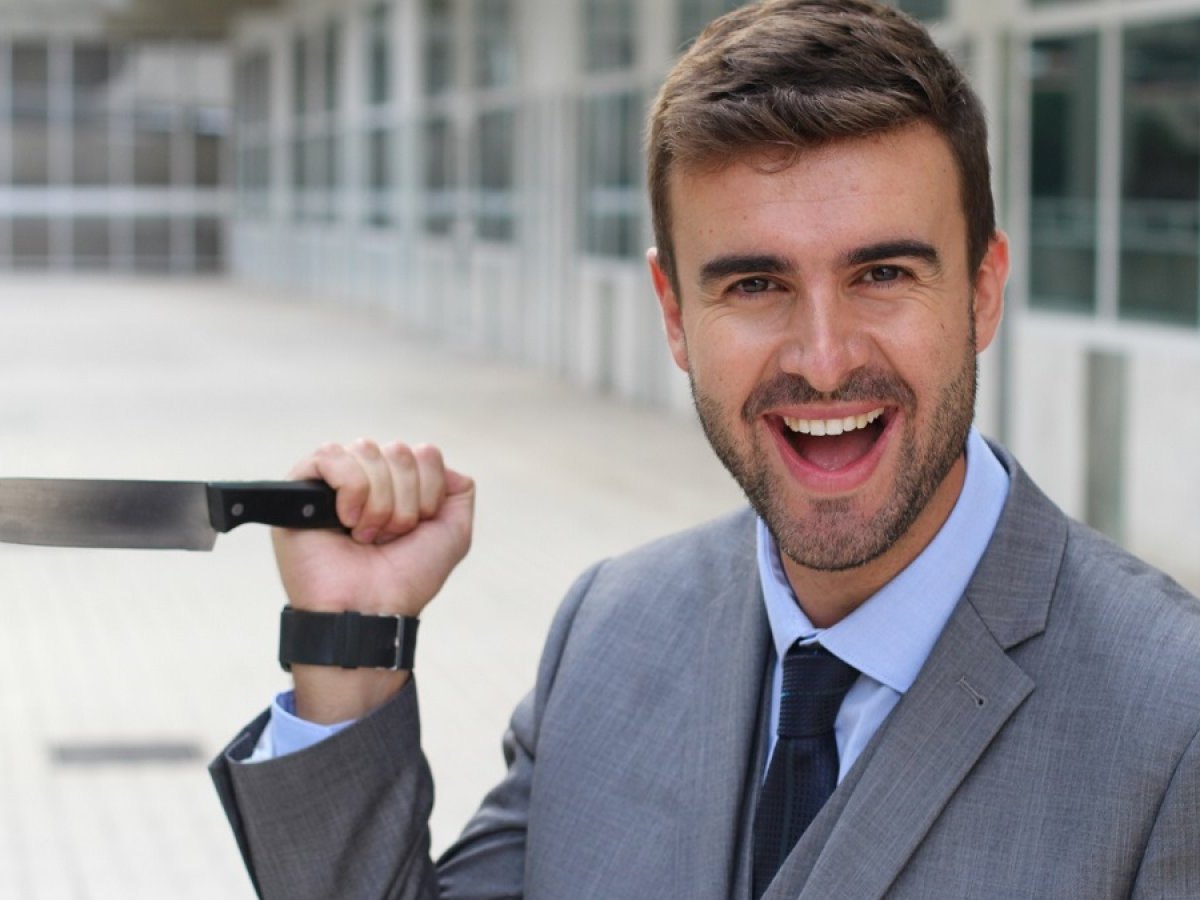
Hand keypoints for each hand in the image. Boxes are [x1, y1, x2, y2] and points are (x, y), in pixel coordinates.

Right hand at [273, 439, 474, 721]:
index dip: (428, 492)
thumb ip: (458, 490)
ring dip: (378, 503)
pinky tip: (345, 522)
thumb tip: (430, 455)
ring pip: (368, 450)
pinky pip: (331, 455)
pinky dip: (350, 490)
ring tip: (365, 536)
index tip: (414, 529)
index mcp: (397, 485)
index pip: (424, 453)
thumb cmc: (406, 578)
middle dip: (403, 501)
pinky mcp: (299, 485)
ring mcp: (332, 480)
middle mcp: (366, 477)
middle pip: (399, 451)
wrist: (371, 609)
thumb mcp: (452, 534)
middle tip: (387, 537)